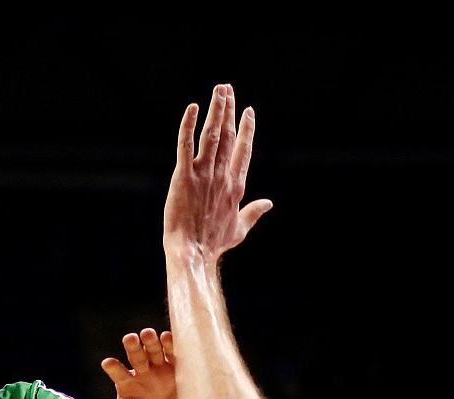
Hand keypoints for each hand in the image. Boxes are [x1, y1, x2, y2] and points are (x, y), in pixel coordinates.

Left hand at [84, 329, 183, 398]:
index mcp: (127, 383)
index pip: (118, 373)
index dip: (113, 367)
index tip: (108, 363)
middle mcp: (142, 372)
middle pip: (136, 357)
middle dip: (133, 348)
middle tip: (129, 338)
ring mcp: (159, 367)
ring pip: (153, 351)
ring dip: (151, 342)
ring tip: (147, 333)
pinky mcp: (176, 368)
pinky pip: (172, 354)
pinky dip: (170, 345)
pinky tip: (167, 337)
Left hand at [164, 83, 272, 258]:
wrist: (194, 253)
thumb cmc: (214, 244)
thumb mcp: (240, 229)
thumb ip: (254, 212)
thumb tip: (269, 203)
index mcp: (236, 186)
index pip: (244, 150)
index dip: (247, 129)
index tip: (248, 111)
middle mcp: (223, 176)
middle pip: (229, 136)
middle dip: (229, 110)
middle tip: (228, 88)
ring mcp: (204, 175)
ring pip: (212, 135)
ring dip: (216, 110)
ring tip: (218, 90)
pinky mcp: (184, 177)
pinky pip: (186, 145)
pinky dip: (188, 125)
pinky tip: (192, 108)